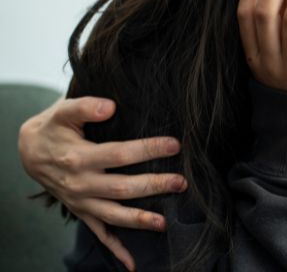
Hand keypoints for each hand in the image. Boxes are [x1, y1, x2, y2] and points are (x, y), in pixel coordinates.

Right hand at [18, 96, 187, 271]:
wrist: (29, 151)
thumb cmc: (53, 128)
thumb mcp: (63, 112)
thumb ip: (85, 106)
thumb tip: (110, 106)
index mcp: (79, 158)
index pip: (120, 155)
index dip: (148, 149)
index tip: (175, 145)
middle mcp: (81, 183)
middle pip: (122, 188)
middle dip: (154, 185)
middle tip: (181, 181)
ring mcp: (81, 201)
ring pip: (114, 215)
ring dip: (140, 219)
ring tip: (164, 222)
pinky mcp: (81, 211)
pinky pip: (99, 233)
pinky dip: (116, 249)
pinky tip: (132, 262)